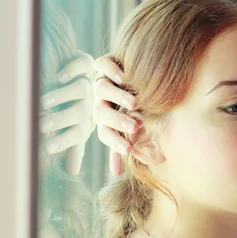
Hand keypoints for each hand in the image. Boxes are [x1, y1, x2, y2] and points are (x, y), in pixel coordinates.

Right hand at [40, 52, 95, 174]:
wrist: (83, 69)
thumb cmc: (76, 103)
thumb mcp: (79, 125)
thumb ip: (76, 146)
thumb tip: (73, 172)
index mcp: (88, 119)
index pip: (78, 132)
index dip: (64, 141)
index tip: (47, 148)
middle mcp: (91, 100)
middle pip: (80, 112)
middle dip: (60, 120)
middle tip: (42, 126)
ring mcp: (89, 80)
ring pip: (80, 89)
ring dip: (61, 96)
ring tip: (44, 103)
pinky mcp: (86, 60)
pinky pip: (82, 64)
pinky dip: (71, 70)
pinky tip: (59, 77)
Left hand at [92, 55, 139, 175]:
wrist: (135, 73)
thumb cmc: (135, 108)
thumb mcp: (130, 128)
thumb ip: (122, 146)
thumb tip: (116, 175)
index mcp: (106, 120)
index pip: (104, 133)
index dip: (114, 142)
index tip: (129, 149)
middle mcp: (101, 101)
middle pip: (101, 113)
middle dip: (117, 121)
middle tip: (134, 125)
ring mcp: (102, 81)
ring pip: (102, 89)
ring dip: (117, 97)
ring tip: (134, 103)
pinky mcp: (105, 62)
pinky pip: (102, 64)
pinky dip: (111, 70)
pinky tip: (124, 77)